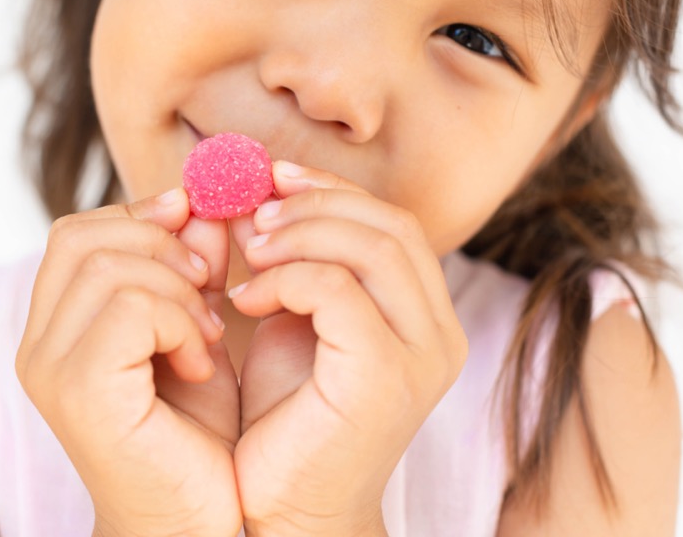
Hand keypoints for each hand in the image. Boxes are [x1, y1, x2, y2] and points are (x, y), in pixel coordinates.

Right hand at [16, 189, 242, 536]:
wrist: (198, 526)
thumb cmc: (196, 440)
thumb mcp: (195, 332)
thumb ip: (191, 269)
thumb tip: (202, 204)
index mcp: (54, 330)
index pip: (76, 233)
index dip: (140, 215)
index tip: (194, 219)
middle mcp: (37, 347)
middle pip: (80, 236)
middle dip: (159, 243)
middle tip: (208, 283)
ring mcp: (50, 370)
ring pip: (109, 266)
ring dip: (178, 291)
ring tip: (206, 339)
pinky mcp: (79, 392)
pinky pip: (130, 309)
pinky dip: (179, 323)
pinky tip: (200, 366)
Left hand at [229, 162, 467, 535]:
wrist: (282, 510)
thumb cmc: (282, 420)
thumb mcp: (289, 321)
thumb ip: (287, 262)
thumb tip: (250, 192)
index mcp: (421, 317)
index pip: (391, 224)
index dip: (330, 190)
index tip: (271, 179)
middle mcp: (437, 335)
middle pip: (390, 225)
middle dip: (315, 202)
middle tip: (252, 207)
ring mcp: (420, 357)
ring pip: (373, 247)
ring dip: (299, 233)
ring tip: (246, 251)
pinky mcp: (384, 378)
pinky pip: (339, 291)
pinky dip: (286, 278)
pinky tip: (244, 297)